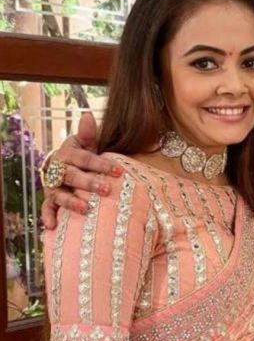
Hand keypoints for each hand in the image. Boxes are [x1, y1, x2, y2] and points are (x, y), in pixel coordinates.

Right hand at [41, 113, 122, 229]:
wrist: (63, 166)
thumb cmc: (81, 156)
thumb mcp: (85, 144)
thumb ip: (88, 134)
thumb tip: (88, 115)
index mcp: (68, 154)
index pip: (86, 159)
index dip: (102, 164)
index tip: (119, 171)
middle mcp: (58, 170)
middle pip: (73, 176)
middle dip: (89, 183)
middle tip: (106, 190)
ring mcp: (52, 186)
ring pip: (60, 194)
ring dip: (71, 202)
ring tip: (85, 208)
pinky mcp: (49, 199)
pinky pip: (47, 209)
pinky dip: (48, 216)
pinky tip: (52, 226)